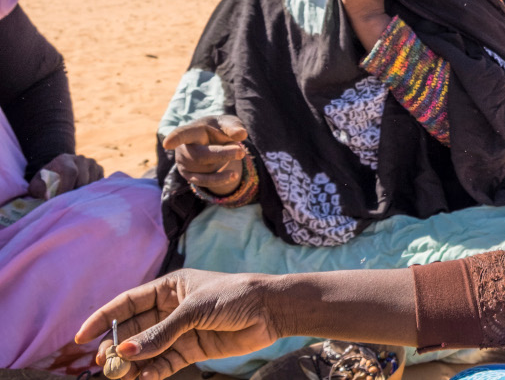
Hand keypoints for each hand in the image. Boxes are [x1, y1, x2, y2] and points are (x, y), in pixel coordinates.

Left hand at [29, 153, 103, 198]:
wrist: (59, 171)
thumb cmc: (47, 181)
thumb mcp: (37, 184)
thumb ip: (39, 189)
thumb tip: (49, 197)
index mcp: (64, 159)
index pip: (71, 172)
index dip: (66, 188)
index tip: (60, 201)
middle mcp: (81, 159)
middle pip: (83, 181)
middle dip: (75, 194)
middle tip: (67, 203)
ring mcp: (92, 164)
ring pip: (92, 184)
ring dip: (83, 194)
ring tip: (73, 198)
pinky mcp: (100, 170)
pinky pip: (100, 184)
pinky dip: (92, 192)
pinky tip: (82, 194)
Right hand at [76, 269, 281, 379]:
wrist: (270, 310)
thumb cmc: (234, 295)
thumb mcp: (194, 310)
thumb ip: (161, 332)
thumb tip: (127, 350)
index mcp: (169, 288)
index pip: (127, 303)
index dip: (103, 318)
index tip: (80, 337)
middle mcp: (170, 309)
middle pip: (134, 330)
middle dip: (117, 346)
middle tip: (103, 363)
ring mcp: (180, 331)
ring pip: (147, 349)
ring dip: (132, 363)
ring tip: (119, 375)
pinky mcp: (192, 349)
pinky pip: (165, 363)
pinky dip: (152, 372)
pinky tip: (143, 378)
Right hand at [162, 116, 248, 197]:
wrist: (212, 142)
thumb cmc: (219, 130)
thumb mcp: (228, 123)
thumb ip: (234, 127)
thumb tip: (241, 135)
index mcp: (191, 131)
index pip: (181, 134)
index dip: (175, 138)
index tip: (168, 143)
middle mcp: (182, 148)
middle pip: (200, 156)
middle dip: (221, 154)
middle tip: (241, 152)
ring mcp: (183, 164)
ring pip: (205, 169)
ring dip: (223, 162)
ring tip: (236, 152)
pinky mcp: (189, 176)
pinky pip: (203, 182)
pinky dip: (219, 179)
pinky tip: (233, 175)